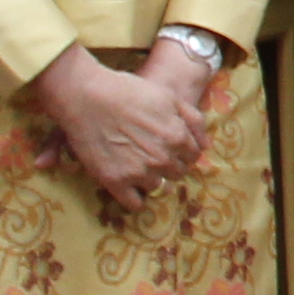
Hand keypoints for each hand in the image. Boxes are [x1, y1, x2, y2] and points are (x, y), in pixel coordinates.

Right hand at [25, 45, 202, 212]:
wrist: (87, 96)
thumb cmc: (128, 91)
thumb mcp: (169, 97)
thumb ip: (192, 120)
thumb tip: (206, 144)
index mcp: (178, 138)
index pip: (192, 157)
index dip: (182, 151)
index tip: (169, 147)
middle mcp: (162, 159)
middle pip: (176, 173)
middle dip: (168, 165)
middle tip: (150, 154)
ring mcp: (139, 172)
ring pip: (156, 187)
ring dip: (149, 179)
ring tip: (135, 164)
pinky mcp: (115, 181)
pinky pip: (134, 204)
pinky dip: (133, 197)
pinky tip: (127, 186)